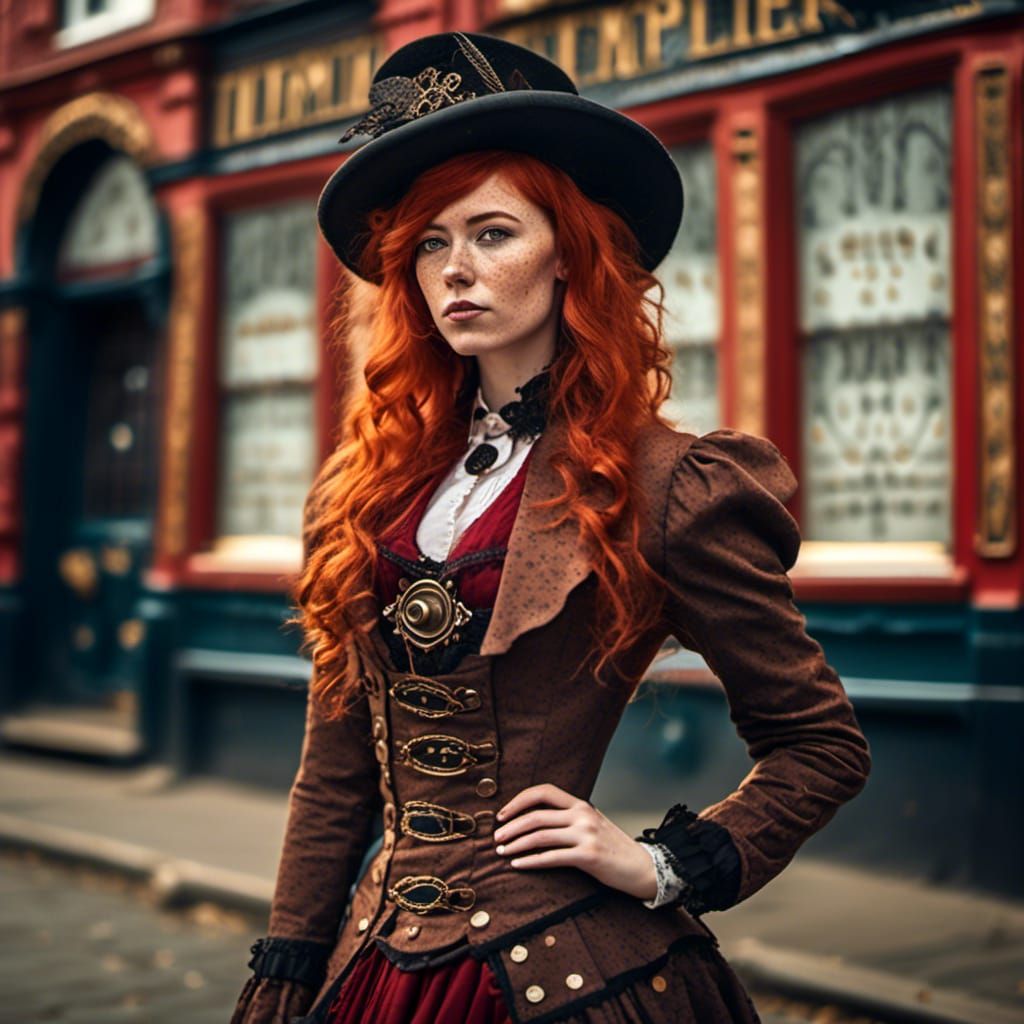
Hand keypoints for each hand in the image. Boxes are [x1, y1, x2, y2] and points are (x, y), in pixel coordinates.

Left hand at [492, 782, 656, 900]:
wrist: (642, 867)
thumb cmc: (612, 847)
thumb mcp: (591, 823)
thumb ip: (568, 818)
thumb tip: (533, 820)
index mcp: (580, 804)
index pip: (543, 792)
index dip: (519, 800)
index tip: (502, 814)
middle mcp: (582, 815)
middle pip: (536, 816)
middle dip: (511, 827)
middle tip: (496, 838)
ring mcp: (586, 834)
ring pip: (540, 836)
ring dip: (516, 844)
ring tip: (502, 852)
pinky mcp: (589, 856)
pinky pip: (551, 857)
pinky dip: (531, 861)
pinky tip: (518, 865)